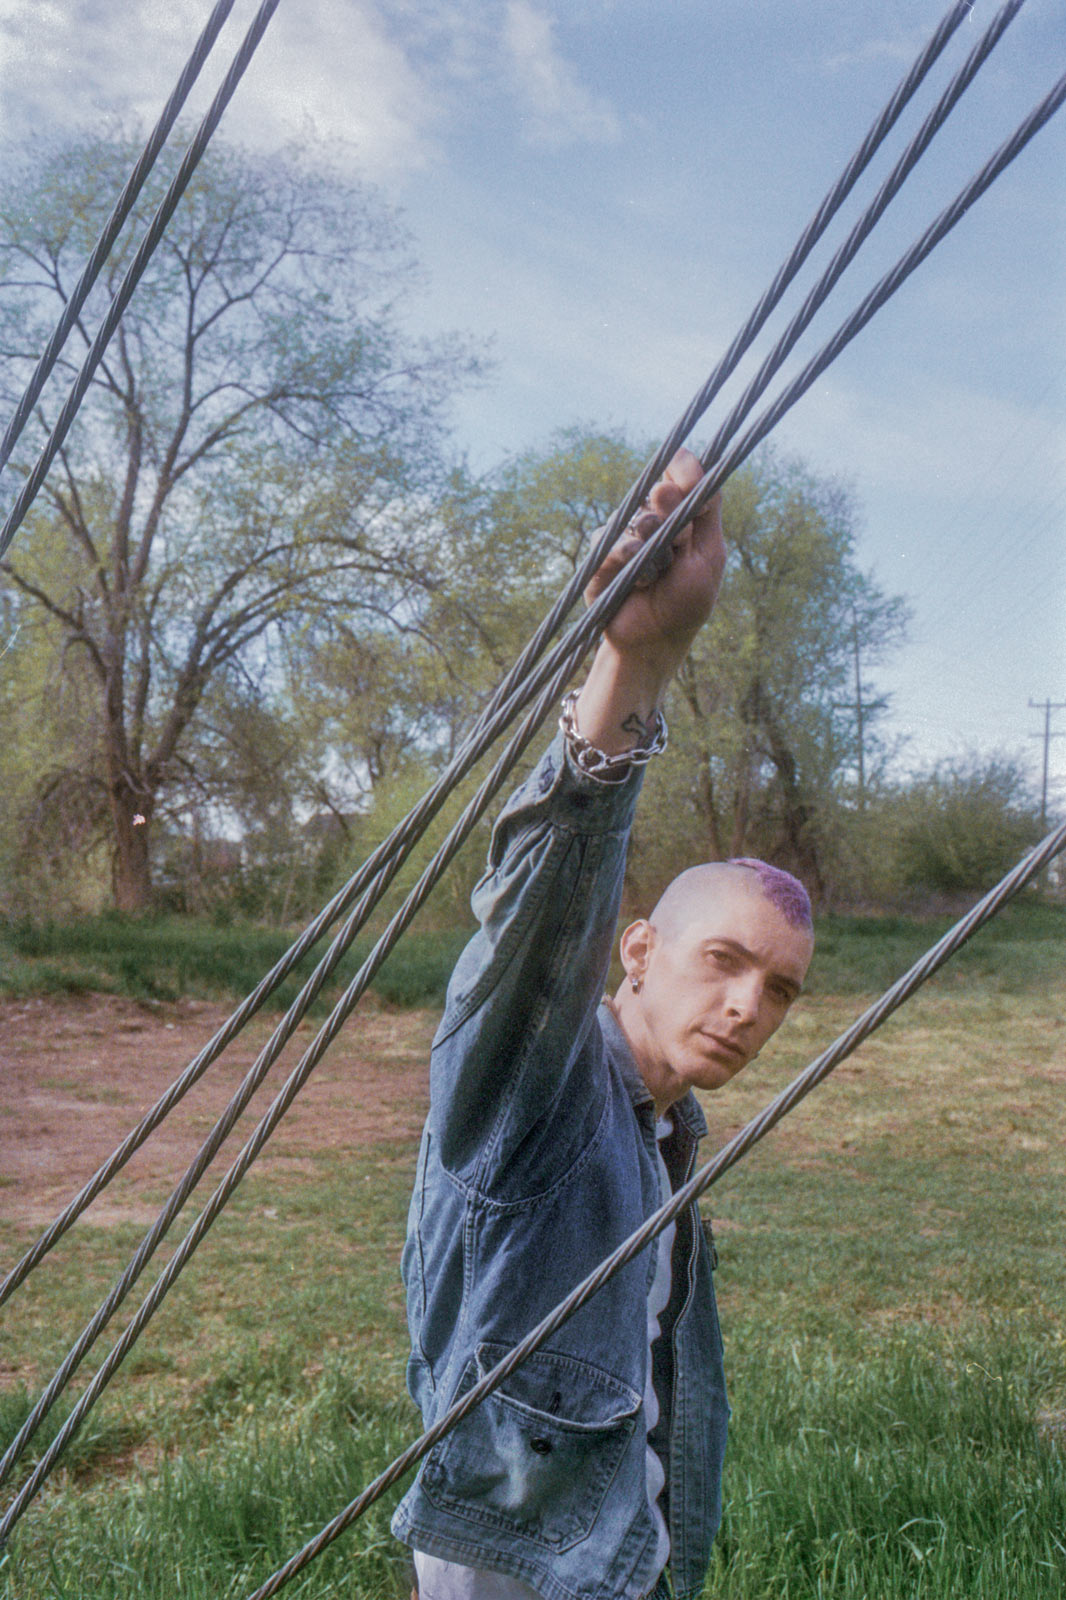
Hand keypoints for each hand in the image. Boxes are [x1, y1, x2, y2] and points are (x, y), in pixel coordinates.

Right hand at [583, 448, 723, 673]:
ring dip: (653, 545)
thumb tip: (698, 466)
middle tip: (678, 542)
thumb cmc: (687, 602)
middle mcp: (651, 519)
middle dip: (672, 516)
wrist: (655, 642)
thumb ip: (707, 511)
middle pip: (659, 492)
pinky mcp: (600, 555)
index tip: (690, 483)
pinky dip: (627, 557)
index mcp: (681, 515)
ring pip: (635, 517)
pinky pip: (609, 540)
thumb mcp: (709, 555)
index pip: (680, 473)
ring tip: (660, 574)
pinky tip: (640, 580)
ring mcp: (624, 535)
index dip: (684, 471)